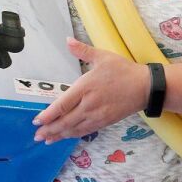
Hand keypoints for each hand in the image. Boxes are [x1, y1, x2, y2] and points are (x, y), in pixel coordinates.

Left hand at [32, 38, 149, 143]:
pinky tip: (66, 136)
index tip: (37, 121)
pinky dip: (73, 135)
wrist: (145, 87)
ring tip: (46, 140)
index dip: (48, 115)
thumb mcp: (103, 56)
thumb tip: (67, 41)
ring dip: (59, 135)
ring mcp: (97, 115)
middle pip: (65, 121)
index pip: (62, 105)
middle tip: (36, 136)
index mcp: (86, 87)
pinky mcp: (105, 122)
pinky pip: (85, 131)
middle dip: (49, 129)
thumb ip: (83, 50)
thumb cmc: (124, 70)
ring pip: (74, 129)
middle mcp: (89, 104)